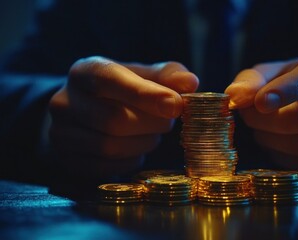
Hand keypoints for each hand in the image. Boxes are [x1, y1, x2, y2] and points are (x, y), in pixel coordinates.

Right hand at [49, 56, 197, 177]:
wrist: (83, 114)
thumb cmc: (120, 92)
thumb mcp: (141, 76)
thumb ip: (167, 76)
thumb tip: (190, 82)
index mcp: (85, 71)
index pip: (111, 80)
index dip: (146, 94)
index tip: (177, 105)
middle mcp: (64, 101)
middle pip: (115, 120)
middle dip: (153, 124)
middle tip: (168, 121)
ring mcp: (60, 133)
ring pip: (111, 147)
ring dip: (144, 143)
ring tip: (152, 133)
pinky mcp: (66, 161)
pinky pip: (107, 168)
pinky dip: (131, 160)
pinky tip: (136, 149)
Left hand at [225, 49, 297, 175]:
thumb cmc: (296, 88)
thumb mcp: (274, 74)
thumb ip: (252, 81)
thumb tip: (234, 96)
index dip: (286, 91)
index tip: (260, 103)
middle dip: (265, 122)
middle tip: (248, 119)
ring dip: (271, 141)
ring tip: (263, 132)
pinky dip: (282, 158)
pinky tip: (277, 146)